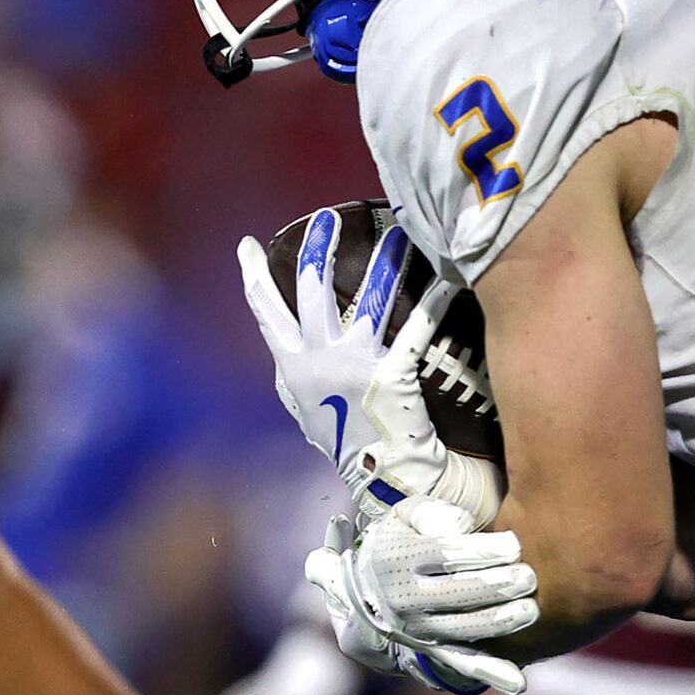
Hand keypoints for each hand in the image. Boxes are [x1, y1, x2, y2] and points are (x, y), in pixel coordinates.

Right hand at [238, 210, 501, 520]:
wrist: (382, 477)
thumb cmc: (345, 443)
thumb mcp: (305, 411)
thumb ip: (295, 378)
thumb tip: (285, 355)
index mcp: (293, 366)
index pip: (266, 313)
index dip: (254, 277)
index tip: (247, 246)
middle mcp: (317, 360)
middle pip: (308, 290)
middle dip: (315, 249)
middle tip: (327, 218)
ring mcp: (353, 365)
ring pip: (366, 299)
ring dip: (381, 261)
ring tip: (396, 231)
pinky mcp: (391, 374)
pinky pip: (414, 327)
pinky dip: (431, 300)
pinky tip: (447, 278)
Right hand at [304, 498, 535, 694]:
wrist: (368, 585)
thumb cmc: (404, 539)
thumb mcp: (407, 516)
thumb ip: (432, 513)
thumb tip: (460, 526)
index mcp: (400, 559)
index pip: (446, 555)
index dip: (484, 551)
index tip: (515, 544)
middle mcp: (405, 598)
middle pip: (458, 593)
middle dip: (498, 585)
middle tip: (529, 577)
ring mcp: (419, 629)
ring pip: (465, 630)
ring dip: (501, 622)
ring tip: (531, 610)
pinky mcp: (432, 650)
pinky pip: (463, 663)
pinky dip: (491, 673)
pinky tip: (517, 682)